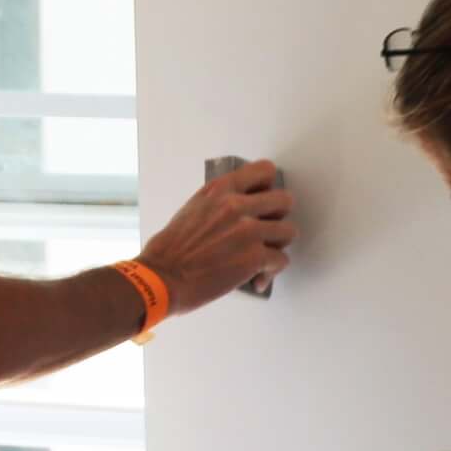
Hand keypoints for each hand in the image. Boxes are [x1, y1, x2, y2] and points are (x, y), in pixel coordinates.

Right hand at [136, 160, 296, 311]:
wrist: (161, 278)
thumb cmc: (169, 251)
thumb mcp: (192, 210)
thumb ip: (219, 204)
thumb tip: (241, 209)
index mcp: (220, 190)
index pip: (264, 170)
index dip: (269, 187)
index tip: (264, 201)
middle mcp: (237, 205)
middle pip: (285, 200)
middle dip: (278, 218)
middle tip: (267, 231)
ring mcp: (249, 230)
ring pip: (289, 232)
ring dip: (277, 246)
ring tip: (264, 257)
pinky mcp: (255, 257)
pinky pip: (281, 260)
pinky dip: (270, 273)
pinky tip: (258, 280)